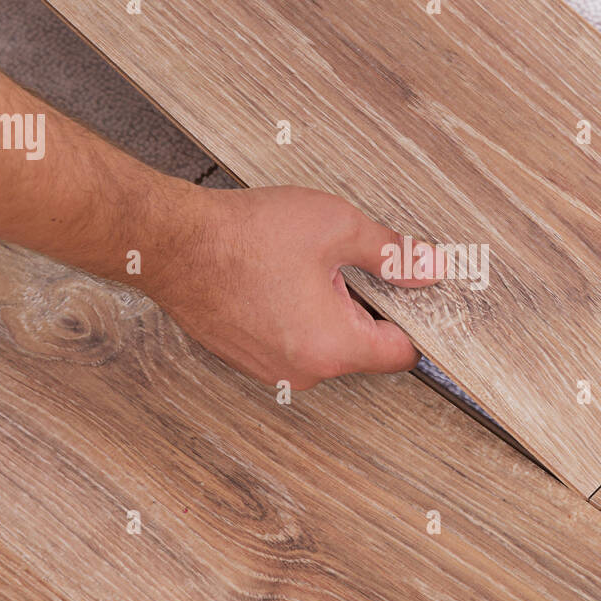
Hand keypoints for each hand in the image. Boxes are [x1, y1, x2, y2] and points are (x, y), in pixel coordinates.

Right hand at [147, 184, 440, 389]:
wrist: (172, 242)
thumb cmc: (245, 235)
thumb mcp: (336, 228)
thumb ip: (391, 253)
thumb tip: (428, 269)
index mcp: (333, 347)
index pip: (402, 354)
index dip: (412, 319)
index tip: (408, 293)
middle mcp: (302, 371)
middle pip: (362, 349)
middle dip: (363, 308)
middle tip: (343, 264)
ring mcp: (270, 370)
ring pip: (324, 345)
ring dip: (326, 312)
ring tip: (302, 268)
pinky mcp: (246, 358)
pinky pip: (290, 343)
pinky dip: (294, 317)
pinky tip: (278, 279)